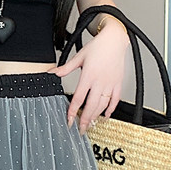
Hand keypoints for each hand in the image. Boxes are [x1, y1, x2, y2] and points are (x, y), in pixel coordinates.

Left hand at [51, 20, 129, 134]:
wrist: (114, 39)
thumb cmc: (97, 47)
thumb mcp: (79, 57)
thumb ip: (65, 68)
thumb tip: (52, 73)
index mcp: (88, 75)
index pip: (78, 98)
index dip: (73, 111)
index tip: (69, 120)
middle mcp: (100, 81)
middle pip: (91, 105)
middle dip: (85, 120)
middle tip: (80, 130)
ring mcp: (110, 83)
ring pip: (103, 105)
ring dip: (96, 116)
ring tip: (90, 125)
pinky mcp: (118, 83)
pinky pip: (115, 100)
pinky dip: (110, 109)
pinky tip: (105, 116)